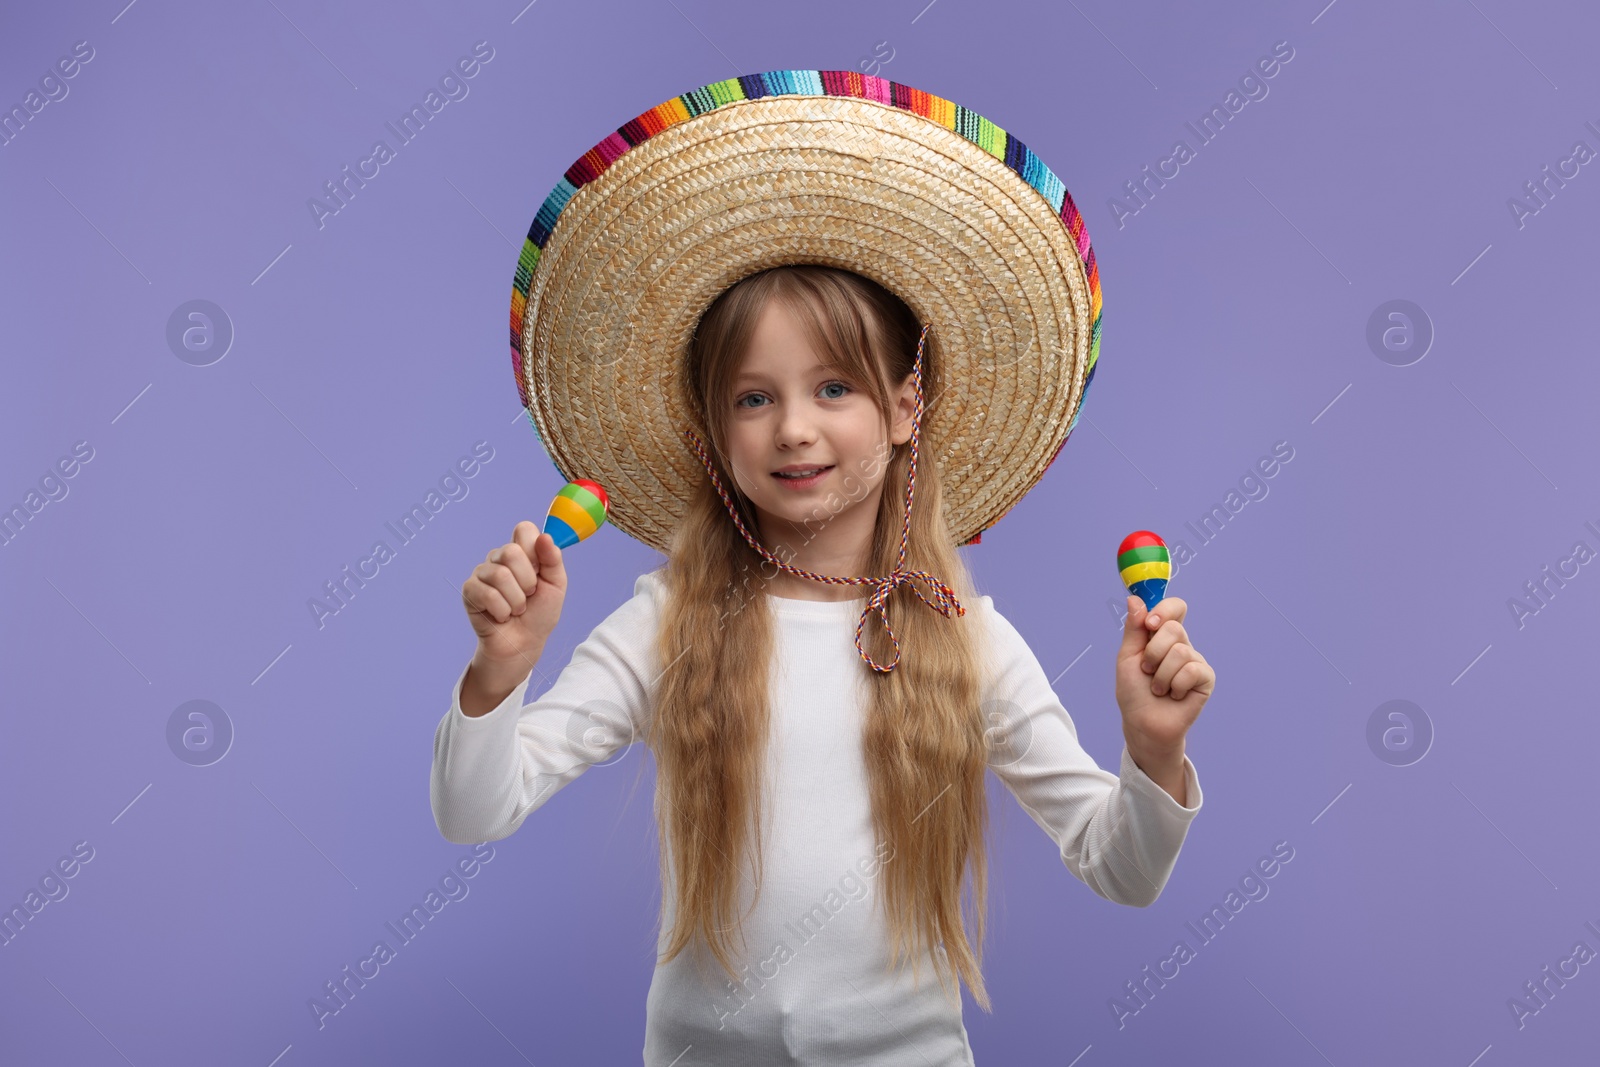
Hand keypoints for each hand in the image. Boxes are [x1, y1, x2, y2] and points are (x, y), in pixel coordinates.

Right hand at [461, 521, 566, 667]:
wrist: (524, 643)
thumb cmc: (540, 613)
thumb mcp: (556, 585)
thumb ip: (553, 559)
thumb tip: (545, 537)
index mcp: (521, 552)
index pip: (524, 529)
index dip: (534, 550)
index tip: (540, 571)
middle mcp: (499, 558)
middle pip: (511, 552)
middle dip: (527, 581)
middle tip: (528, 595)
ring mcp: (482, 573)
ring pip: (500, 576)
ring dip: (516, 601)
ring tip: (516, 609)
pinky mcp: (469, 590)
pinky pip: (487, 594)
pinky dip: (502, 610)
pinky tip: (501, 616)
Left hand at [1115, 595, 1213, 757]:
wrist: (1143, 724)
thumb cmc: (1134, 692)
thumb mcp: (1127, 657)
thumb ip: (1134, 629)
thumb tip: (1135, 599)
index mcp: (1162, 636)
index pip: (1174, 608)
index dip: (1164, 610)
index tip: (1149, 624)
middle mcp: (1181, 645)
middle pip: (1174, 628)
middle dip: (1153, 652)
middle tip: (1147, 670)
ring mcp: (1195, 661)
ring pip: (1180, 651)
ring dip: (1161, 675)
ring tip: (1158, 689)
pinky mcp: (1206, 678)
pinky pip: (1192, 670)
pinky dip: (1175, 685)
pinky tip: (1173, 695)